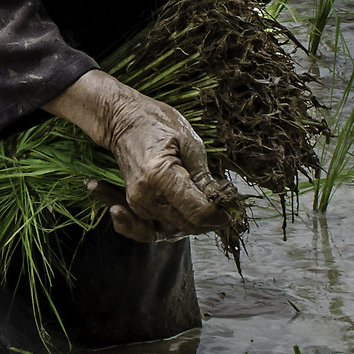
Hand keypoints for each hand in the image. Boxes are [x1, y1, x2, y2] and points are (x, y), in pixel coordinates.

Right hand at [45, 69, 233, 243]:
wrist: (122, 120)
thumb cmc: (156, 123)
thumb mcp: (189, 142)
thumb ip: (204, 176)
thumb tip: (221, 201)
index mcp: (159, 177)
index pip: (198, 212)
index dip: (220, 214)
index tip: (232, 205)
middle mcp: (145, 197)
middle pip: (187, 226)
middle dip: (209, 219)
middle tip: (222, 201)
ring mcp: (137, 204)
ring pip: (174, 230)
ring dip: (192, 224)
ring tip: (205, 207)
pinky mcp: (134, 206)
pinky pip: (148, 232)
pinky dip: (164, 233)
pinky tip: (175, 223)